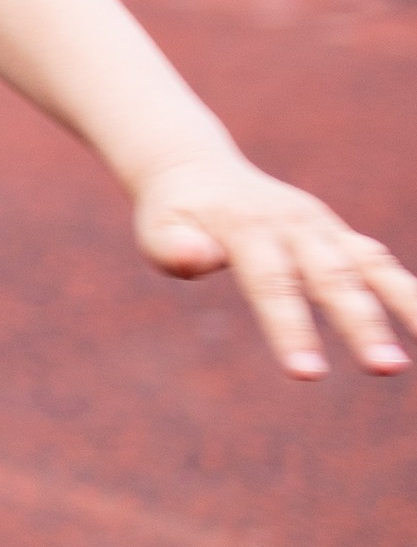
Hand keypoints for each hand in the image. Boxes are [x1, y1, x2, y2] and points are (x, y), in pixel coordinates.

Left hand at [132, 152, 416, 379]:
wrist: (197, 171)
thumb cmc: (173, 214)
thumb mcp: (156, 228)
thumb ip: (174, 247)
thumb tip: (197, 259)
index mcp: (248, 227)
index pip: (272, 284)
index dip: (291, 328)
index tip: (307, 375)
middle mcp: (295, 224)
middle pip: (333, 276)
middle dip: (361, 324)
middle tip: (385, 368)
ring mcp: (322, 227)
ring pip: (372, 265)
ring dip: (405, 304)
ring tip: (414, 356)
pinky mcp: (338, 235)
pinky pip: (379, 263)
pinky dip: (407, 291)